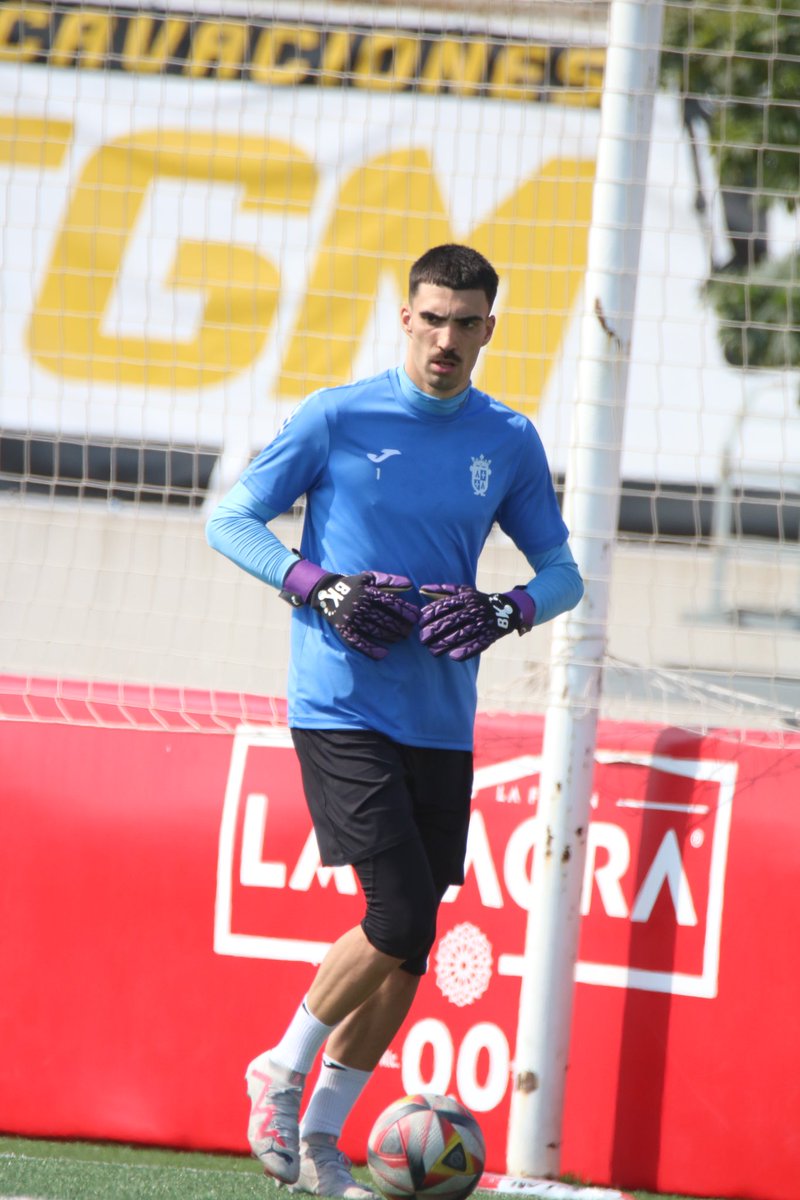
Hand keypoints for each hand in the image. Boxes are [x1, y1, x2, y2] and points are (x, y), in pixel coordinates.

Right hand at [281, 560, 418, 659]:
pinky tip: (383, 654)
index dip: (406, 611)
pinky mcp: (344, 630)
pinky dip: (371, 650)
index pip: (392, 603)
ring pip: (375, 631)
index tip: (416, 617)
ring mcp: (352, 619)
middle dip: (401, 626)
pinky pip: (358, 642)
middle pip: (386, 619)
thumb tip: (409, 584)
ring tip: (400, 638)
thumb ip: (388, 579)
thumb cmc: (352, 584)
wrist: (325, 591)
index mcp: (368, 592)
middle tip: (410, 631)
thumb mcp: (368, 577)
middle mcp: (361, 606)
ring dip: (390, 636)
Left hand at [418, 584, 533, 661]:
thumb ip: (442, 590)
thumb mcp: (463, 591)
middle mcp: (474, 610)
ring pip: (462, 634)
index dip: (430, 614)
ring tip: (432, 650)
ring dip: (445, 643)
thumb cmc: (476, 601)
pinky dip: (465, 651)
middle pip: (451, 621)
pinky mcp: (489, 636)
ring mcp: (482, 624)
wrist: (505, 610)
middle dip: (435, 630)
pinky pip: (476, 645)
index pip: (445, 605)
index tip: (420, 623)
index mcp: (466, 598)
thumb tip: (421, 589)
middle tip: (422, 639)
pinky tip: (453, 656)